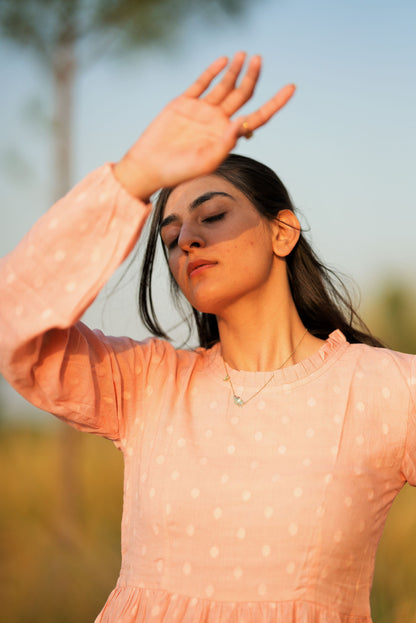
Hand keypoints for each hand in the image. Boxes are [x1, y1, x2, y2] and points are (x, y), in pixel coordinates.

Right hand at [114, 52, 294, 199]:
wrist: (149, 166)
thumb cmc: (179, 172)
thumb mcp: (206, 161)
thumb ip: (226, 143)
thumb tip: (244, 122)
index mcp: (227, 136)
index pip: (258, 117)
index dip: (276, 103)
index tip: (291, 87)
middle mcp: (217, 122)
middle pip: (242, 95)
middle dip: (252, 77)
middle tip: (259, 60)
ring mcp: (201, 111)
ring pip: (224, 86)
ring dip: (235, 70)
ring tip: (244, 54)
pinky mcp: (183, 103)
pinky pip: (202, 83)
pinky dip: (212, 71)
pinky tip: (223, 60)